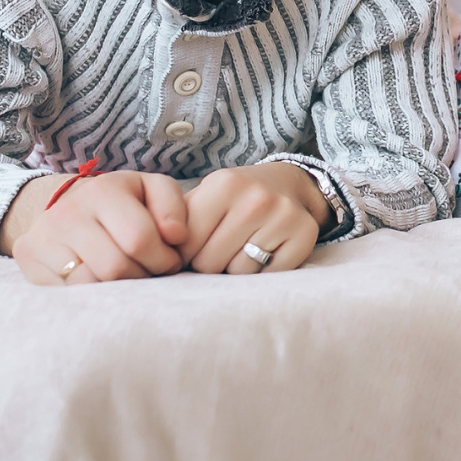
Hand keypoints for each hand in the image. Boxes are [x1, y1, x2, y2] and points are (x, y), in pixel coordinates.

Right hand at [2, 171, 188, 286]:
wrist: (69, 206)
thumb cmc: (123, 203)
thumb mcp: (152, 191)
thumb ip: (173, 207)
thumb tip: (176, 236)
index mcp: (102, 191)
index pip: (139, 240)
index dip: (163, 259)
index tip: (169, 261)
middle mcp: (67, 212)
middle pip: (115, 267)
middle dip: (142, 276)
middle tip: (149, 272)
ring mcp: (42, 237)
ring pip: (90, 285)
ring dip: (118, 289)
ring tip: (128, 277)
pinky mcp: (28, 260)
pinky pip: (67, 294)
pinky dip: (92, 295)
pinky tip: (102, 282)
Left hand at [180, 162, 332, 274]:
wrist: (289, 185)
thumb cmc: (236, 199)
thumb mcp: (206, 197)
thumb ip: (179, 223)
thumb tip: (156, 260)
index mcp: (224, 184)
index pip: (186, 244)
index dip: (185, 253)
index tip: (195, 247)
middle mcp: (256, 198)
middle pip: (210, 262)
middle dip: (210, 263)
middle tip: (222, 249)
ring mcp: (283, 216)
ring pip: (238, 272)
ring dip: (235, 269)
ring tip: (244, 250)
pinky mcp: (305, 235)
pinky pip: (268, 276)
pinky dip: (262, 273)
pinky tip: (266, 253)